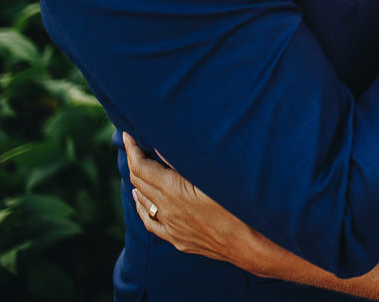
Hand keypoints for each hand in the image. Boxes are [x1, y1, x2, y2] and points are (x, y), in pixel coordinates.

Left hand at [123, 132, 270, 274]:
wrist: (252, 244)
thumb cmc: (239, 206)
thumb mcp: (215, 176)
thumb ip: (185, 161)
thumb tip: (161, 146)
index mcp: (173, 191)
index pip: (142, 167)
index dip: (132, 149)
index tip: (127, 134)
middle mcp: (167, 210)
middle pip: (140, 182)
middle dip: (134, 161)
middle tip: (134, 145)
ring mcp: (171, 227)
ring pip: (143, 203)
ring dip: (138, 183)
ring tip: (137, 167)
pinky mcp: (179, 239)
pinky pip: (150, 223)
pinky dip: (142, 208)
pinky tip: (141, 202)